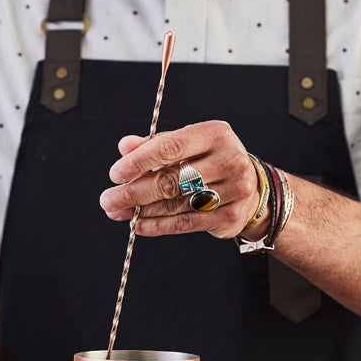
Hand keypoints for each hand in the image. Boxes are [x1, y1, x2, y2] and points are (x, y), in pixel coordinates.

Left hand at [99, 120, 268, 238]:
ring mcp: (233, 190)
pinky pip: (186, 223)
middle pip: (172, 179)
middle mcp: (229, 160)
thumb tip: (125, 146)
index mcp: (215, 134)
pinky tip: (140, 225)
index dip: (140, 161)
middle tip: (109, 199)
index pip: (171, 147)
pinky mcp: (230, 216)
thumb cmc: (211, 161)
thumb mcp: (187, 145)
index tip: (116, 173)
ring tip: (118, 212)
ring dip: (142, 211)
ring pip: (177, 204)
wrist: (251, 188)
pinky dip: (159, 225)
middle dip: (134, 191)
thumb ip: (155, 145)